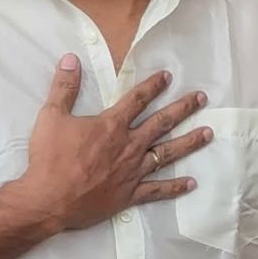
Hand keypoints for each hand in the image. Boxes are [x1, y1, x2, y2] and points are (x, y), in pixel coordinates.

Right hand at [18, 53, 213, 230]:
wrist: (49, 199)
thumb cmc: (50, 158)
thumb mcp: (51, 116)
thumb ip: (64, 87)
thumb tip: (71, 59)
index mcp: (111, 126)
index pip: (136, 100)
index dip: (152, 86)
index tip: (167, 76)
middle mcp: (128, 146)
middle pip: (161, 123)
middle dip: (182, 109)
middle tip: (201, 99)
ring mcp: (132, 172)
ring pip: (167, 154)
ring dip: (189, 143)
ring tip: (207, 134)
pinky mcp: (129, 195)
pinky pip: (158, 190)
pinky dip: (175, 187)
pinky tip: (191, 183)